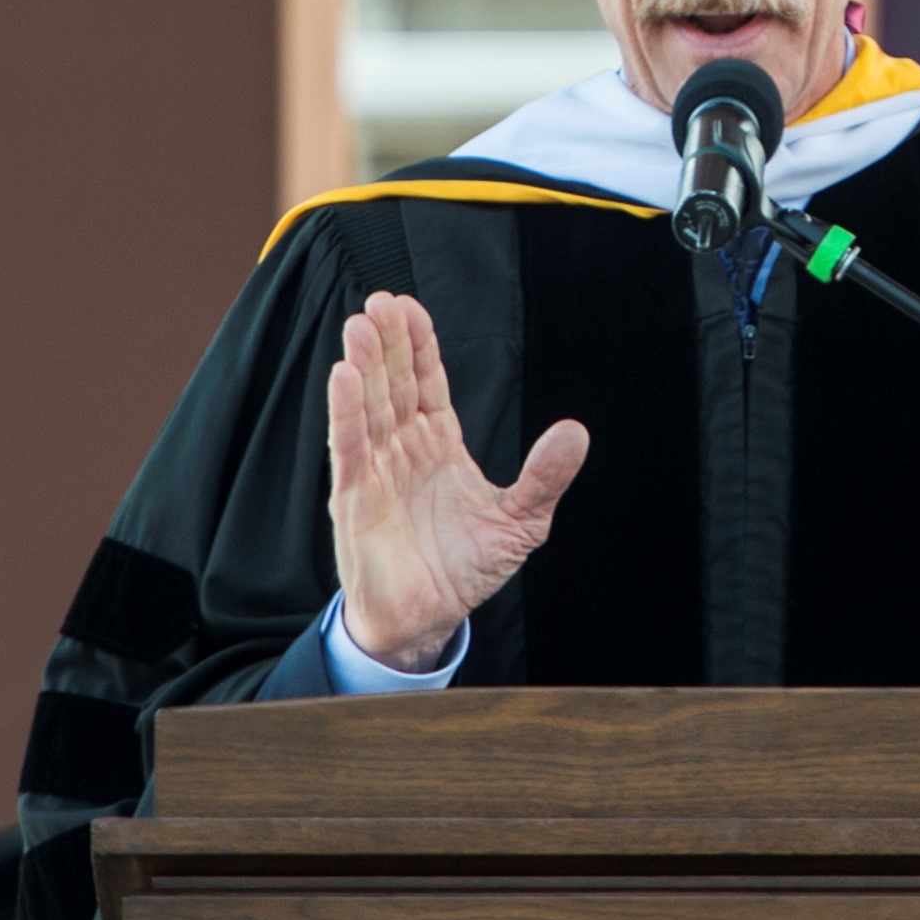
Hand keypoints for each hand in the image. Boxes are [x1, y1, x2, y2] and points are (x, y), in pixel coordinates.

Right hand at [328, 292, 587, 668]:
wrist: (429, 619)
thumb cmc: (466, 567)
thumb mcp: (522, 520)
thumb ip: (545, 476)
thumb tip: (576, 431)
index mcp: (439, 443)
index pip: (426, 382)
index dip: (418, 345)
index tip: (409, 306)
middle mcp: (403, 448)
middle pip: (393, 383)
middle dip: (387, 342)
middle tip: (380, 300)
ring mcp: (377, 469)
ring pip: (368, 407)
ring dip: (363, 365)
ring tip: (359, 324)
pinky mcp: (356, 498)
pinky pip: (349, 447)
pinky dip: (345, 412)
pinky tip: (343, 376)